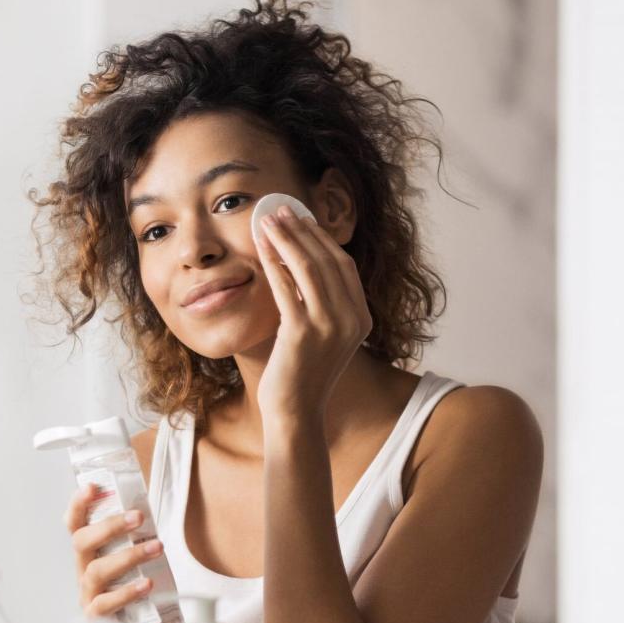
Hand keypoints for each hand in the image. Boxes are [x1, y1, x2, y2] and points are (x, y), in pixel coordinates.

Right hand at [64, 484, 162, 622]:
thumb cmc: (133, 595)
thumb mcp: (132, 565)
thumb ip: (136, 543)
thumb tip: (152, 516)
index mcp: (89, 554)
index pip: (75, 525)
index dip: (78, 505)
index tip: (91, 488)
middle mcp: (83, 572)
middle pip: (81, 542)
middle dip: (109, 526)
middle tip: (139, 517)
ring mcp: (87, 596)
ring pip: (97, 571)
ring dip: (128, 556)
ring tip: (156, 548)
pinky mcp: (96, 620)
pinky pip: (106, 604)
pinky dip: (127, 592)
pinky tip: (146, 584)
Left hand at [253, 204, 372, 429]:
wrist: (296, 412)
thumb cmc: (302, 374)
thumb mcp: (323, 335)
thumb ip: (322, 305)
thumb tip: (300, 264)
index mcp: (362, 318)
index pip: (344, 266)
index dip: (322, 239)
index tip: (301, 220)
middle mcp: (352, 319)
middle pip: (328, 261)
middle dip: (303, 231)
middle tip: (281, 210)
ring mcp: (330, 326)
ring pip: (308, 268)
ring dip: (286, 239)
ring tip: (268, 220)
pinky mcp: (303, 334)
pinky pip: (286, 287)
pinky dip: (273, 263)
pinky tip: (261, 248)